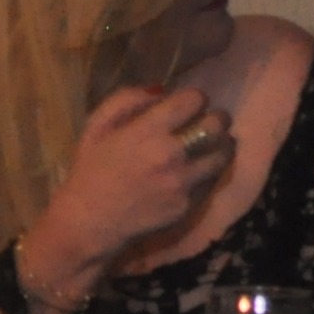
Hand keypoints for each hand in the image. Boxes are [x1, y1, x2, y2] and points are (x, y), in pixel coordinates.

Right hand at [21, 81, 235, 304]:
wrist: (90, 223)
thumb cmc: (91, 171)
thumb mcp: (97, 126)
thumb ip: (127, 99)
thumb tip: (162, 90)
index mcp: (147, 131)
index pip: (192, 101)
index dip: (194, 98)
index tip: (189, 104)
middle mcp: (170, 154)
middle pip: (216, 125)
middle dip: (216, 118)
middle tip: (210, 121)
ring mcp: (182, 182)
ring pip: (223, 153)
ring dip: (221, 144)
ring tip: (213, 144)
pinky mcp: (189, 204)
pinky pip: (214, 179)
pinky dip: (212, 169)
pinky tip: (201, 167)